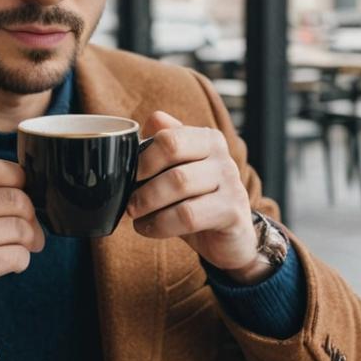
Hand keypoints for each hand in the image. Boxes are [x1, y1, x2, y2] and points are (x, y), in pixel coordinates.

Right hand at [0, 158, 45, 344]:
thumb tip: (27, 187)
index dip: (20, 179)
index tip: (27, 195)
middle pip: (12, 198)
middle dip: (32, 217)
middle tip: (33, 233)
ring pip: (17, 227)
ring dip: (30, 241)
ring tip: (24, 249)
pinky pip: (13, 255)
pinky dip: (22, 261)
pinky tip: (14, 265)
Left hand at [128, 111, 263, 282]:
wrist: (230, 239)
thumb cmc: (197, 200)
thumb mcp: (181, 170)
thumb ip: (166, 144)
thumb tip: (150, 120)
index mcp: (208, 140)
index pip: (169, 136)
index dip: (143, 157)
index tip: (128, 176)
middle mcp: (223, 157)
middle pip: (172, 155)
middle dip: (143, 179)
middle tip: (129, 202)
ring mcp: (231, 184)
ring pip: (179, 184)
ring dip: (148, 204)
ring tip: (137, 216)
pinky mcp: (232, 213)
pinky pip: (188, 215)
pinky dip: (160, 224)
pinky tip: (151, 229)